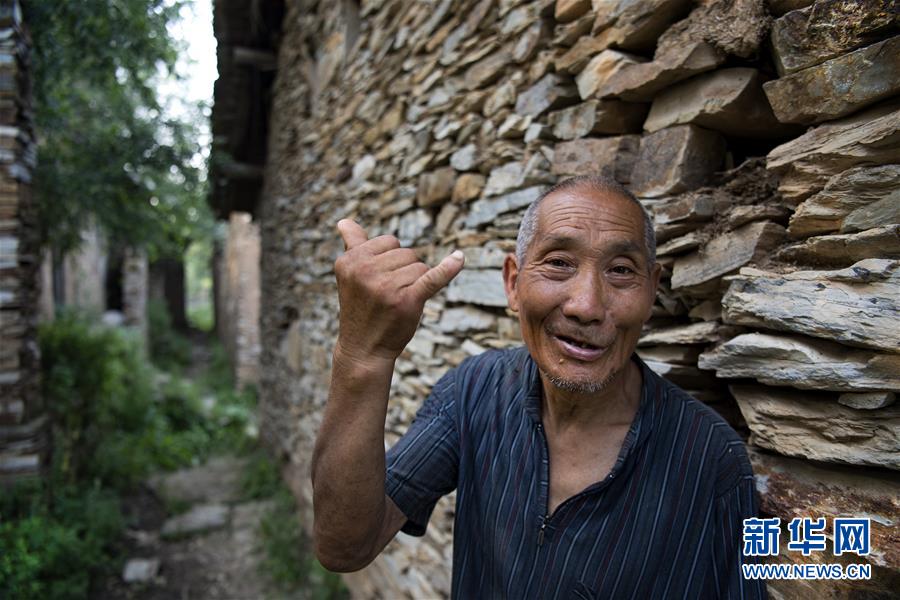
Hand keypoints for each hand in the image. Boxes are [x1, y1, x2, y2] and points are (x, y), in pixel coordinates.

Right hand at [333, 219, 464, 362]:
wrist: (363, 349)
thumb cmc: (361, 308)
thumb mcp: (350, 275)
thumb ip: (352, 245)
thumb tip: (343, 220)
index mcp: (350, 260)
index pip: (389, 242)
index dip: (390, 261)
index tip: (377, 281)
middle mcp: (365, 271)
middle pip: (406, 253)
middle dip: (404, 272)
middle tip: (386, 296)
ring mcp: (386, 286)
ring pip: (420, 267)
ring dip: (415, 284)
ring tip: (396, 303)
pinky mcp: (407, 301)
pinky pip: (432, 278)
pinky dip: (448, 269)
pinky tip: (459, 259)